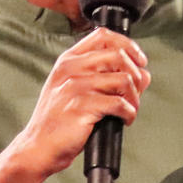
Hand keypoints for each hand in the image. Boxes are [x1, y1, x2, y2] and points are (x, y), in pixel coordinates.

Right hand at [0, 27, 150, 182]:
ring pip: (124, 79)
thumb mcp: (78, 91)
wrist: (38, 146)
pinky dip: (129, 112)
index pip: (103, 35)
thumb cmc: (58, 121)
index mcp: (69, 60)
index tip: (139, 60)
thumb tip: (144, 74)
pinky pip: (120, 103)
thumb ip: (109, 77)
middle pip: (118, 55)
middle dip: (136, 73)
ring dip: (135, 97)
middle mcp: (71, 69)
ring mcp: (76, 87)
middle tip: (137, 91)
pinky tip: (125, 119)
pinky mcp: (83, 107)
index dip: (127, 45)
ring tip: (131, 109)